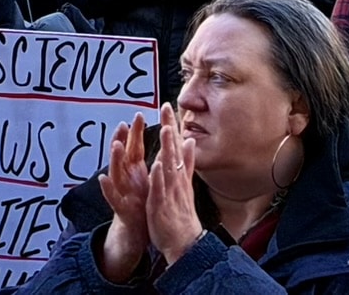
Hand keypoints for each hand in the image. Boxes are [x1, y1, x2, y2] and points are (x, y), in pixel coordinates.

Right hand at [94, 117, 151, 282]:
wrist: (138, 230)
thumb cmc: (144, 202)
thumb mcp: (150, 179)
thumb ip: (154, 160)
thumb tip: (163, 141)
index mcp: (135, 171)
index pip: (134, 148)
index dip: (136, 133)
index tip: (139, 115)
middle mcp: (125, 178)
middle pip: (123, 156)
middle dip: (122, 140)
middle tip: (123, 124)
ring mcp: (122, 191)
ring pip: (115, 172)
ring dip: (114, 159)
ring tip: (115, 145)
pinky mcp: (120, 208)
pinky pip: (112, 196)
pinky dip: (107, 187)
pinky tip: (103, 178)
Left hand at [147, 110, 203, 266]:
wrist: (186, 243)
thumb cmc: (182, 214)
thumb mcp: (185, 185)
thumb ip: (188, 164)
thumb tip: (191, 142)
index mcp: (180, 175)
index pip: (177, 146)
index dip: (173, 126)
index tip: (169, 106)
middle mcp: (176, 181)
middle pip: (174, 151)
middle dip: (171, 129)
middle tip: (167, 108)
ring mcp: (170, 192)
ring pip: (169, 167)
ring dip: (167, 148)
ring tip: (165, 129)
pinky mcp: (162, 205)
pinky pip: (160, 190)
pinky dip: (160, 178)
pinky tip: (157, 165)